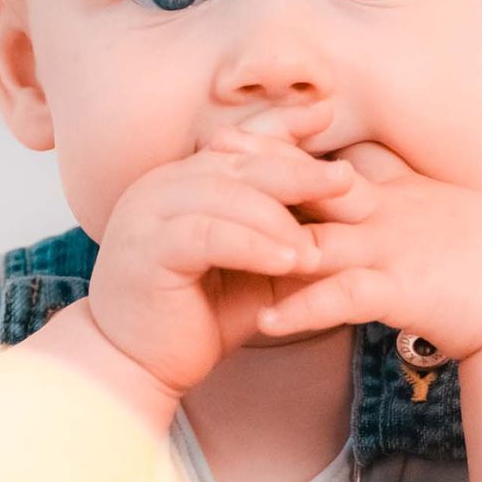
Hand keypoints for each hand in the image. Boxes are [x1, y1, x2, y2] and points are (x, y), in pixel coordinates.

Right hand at [85, 101, 358, 397]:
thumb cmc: (195, 316)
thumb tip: (346, 213)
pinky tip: (288, 260)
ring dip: (278, 219)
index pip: (239, 143)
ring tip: (319, 245)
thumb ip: (283, 236)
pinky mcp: (148, 249)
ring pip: (225, 194)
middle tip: (345, 179)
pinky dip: (253, 245)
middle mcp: (160, 186)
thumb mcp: (253, 269)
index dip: (283, 128)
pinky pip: (209, 235)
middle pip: (239, 163)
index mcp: (182, 180)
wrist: (136, 366)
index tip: (327, 115)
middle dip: (295, 169)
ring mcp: (148, 213)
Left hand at [231, 132, 481, 360]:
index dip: (277, 143)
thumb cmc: (480, 254)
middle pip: (310, 182)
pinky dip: (306, 306)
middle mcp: (384, 210)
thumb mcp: (428, 206)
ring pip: (317, 237)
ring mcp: (391, 247)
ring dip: (265, 240)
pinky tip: (268, 318)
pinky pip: (346, 297)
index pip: (324, 156)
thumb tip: (348, 166)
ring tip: (214, 242)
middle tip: (208, 159)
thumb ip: (387, 184)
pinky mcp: (404, 289)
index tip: (230, 138)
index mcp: (390, 190)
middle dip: (259, 170)